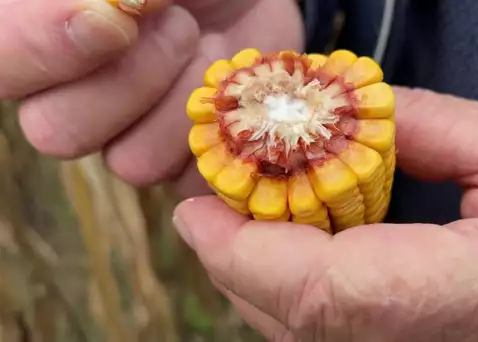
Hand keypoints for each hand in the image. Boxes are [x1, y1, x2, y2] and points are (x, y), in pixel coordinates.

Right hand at [3, 0, 302, 196]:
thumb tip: (104, 17)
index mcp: (44, 39)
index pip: (4, 64)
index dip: (46, 50)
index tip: (117, 19)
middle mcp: (77, 96)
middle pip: (56, 133)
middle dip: (131, 77)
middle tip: (180, 24)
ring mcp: (132, 137)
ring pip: (129, 164)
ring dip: (182, 101)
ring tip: (211, 50)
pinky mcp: (186, 163)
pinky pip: (191, 178)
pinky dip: (218, 130)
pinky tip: (231, 90)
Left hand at [173, 87, 477, 341]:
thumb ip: (425, 128)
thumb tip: (338, 114)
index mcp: (476, 303)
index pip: (324, 295)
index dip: (243, 251)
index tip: (195, 208)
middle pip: (295, 322)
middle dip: (238, 256)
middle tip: (221, 189)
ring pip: (305, 336)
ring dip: (262, 273)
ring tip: (258, 209)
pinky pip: (336, 339)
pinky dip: (300, 292)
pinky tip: (308, 245)